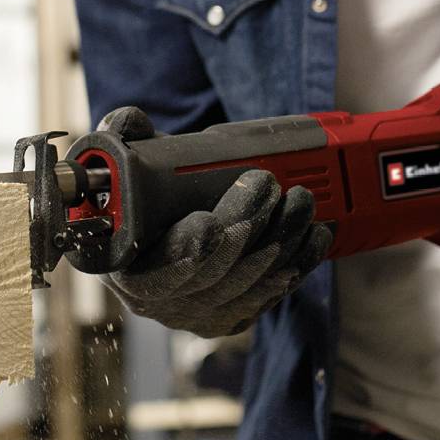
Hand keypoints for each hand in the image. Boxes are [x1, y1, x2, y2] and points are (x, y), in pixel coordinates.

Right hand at [96, 106, 332, 337]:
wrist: (162, 233)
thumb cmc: (146, 197)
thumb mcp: (127, 162)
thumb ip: (124, 136)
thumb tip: (130, 122)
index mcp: (127, 270)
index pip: (159, 268)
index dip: (187, 249)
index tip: (210, 221)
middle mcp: (162, 302)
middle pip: (214, 273)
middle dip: (248, 228)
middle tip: (270, 184)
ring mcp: (199, 315)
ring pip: (250, 285)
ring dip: (283, 243)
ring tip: (302, 202)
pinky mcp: (233, 317)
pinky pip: (272, 295)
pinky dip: (299, 264)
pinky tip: (315, 236)